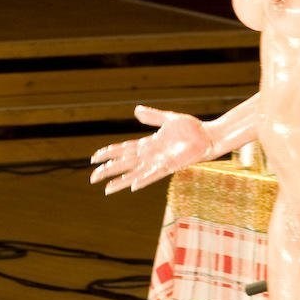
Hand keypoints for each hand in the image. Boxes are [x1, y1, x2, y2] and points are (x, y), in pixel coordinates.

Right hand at [88, 105, 214, 193]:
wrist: (208, 137)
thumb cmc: (191, 129)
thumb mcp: (168, 118)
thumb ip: (152, 117)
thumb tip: (136, 110)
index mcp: (148, 144)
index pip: (123, 149)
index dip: (109, 153)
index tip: (94, 158)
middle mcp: (150, 155)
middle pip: (124, 164)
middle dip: (108, 170)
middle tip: (92, 177)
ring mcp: (159, 162)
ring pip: (134, 173)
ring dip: (120, 181)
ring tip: (106, 189)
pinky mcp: (170, 167)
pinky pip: (153, 175)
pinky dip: (142, 180)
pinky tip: (132, 186)